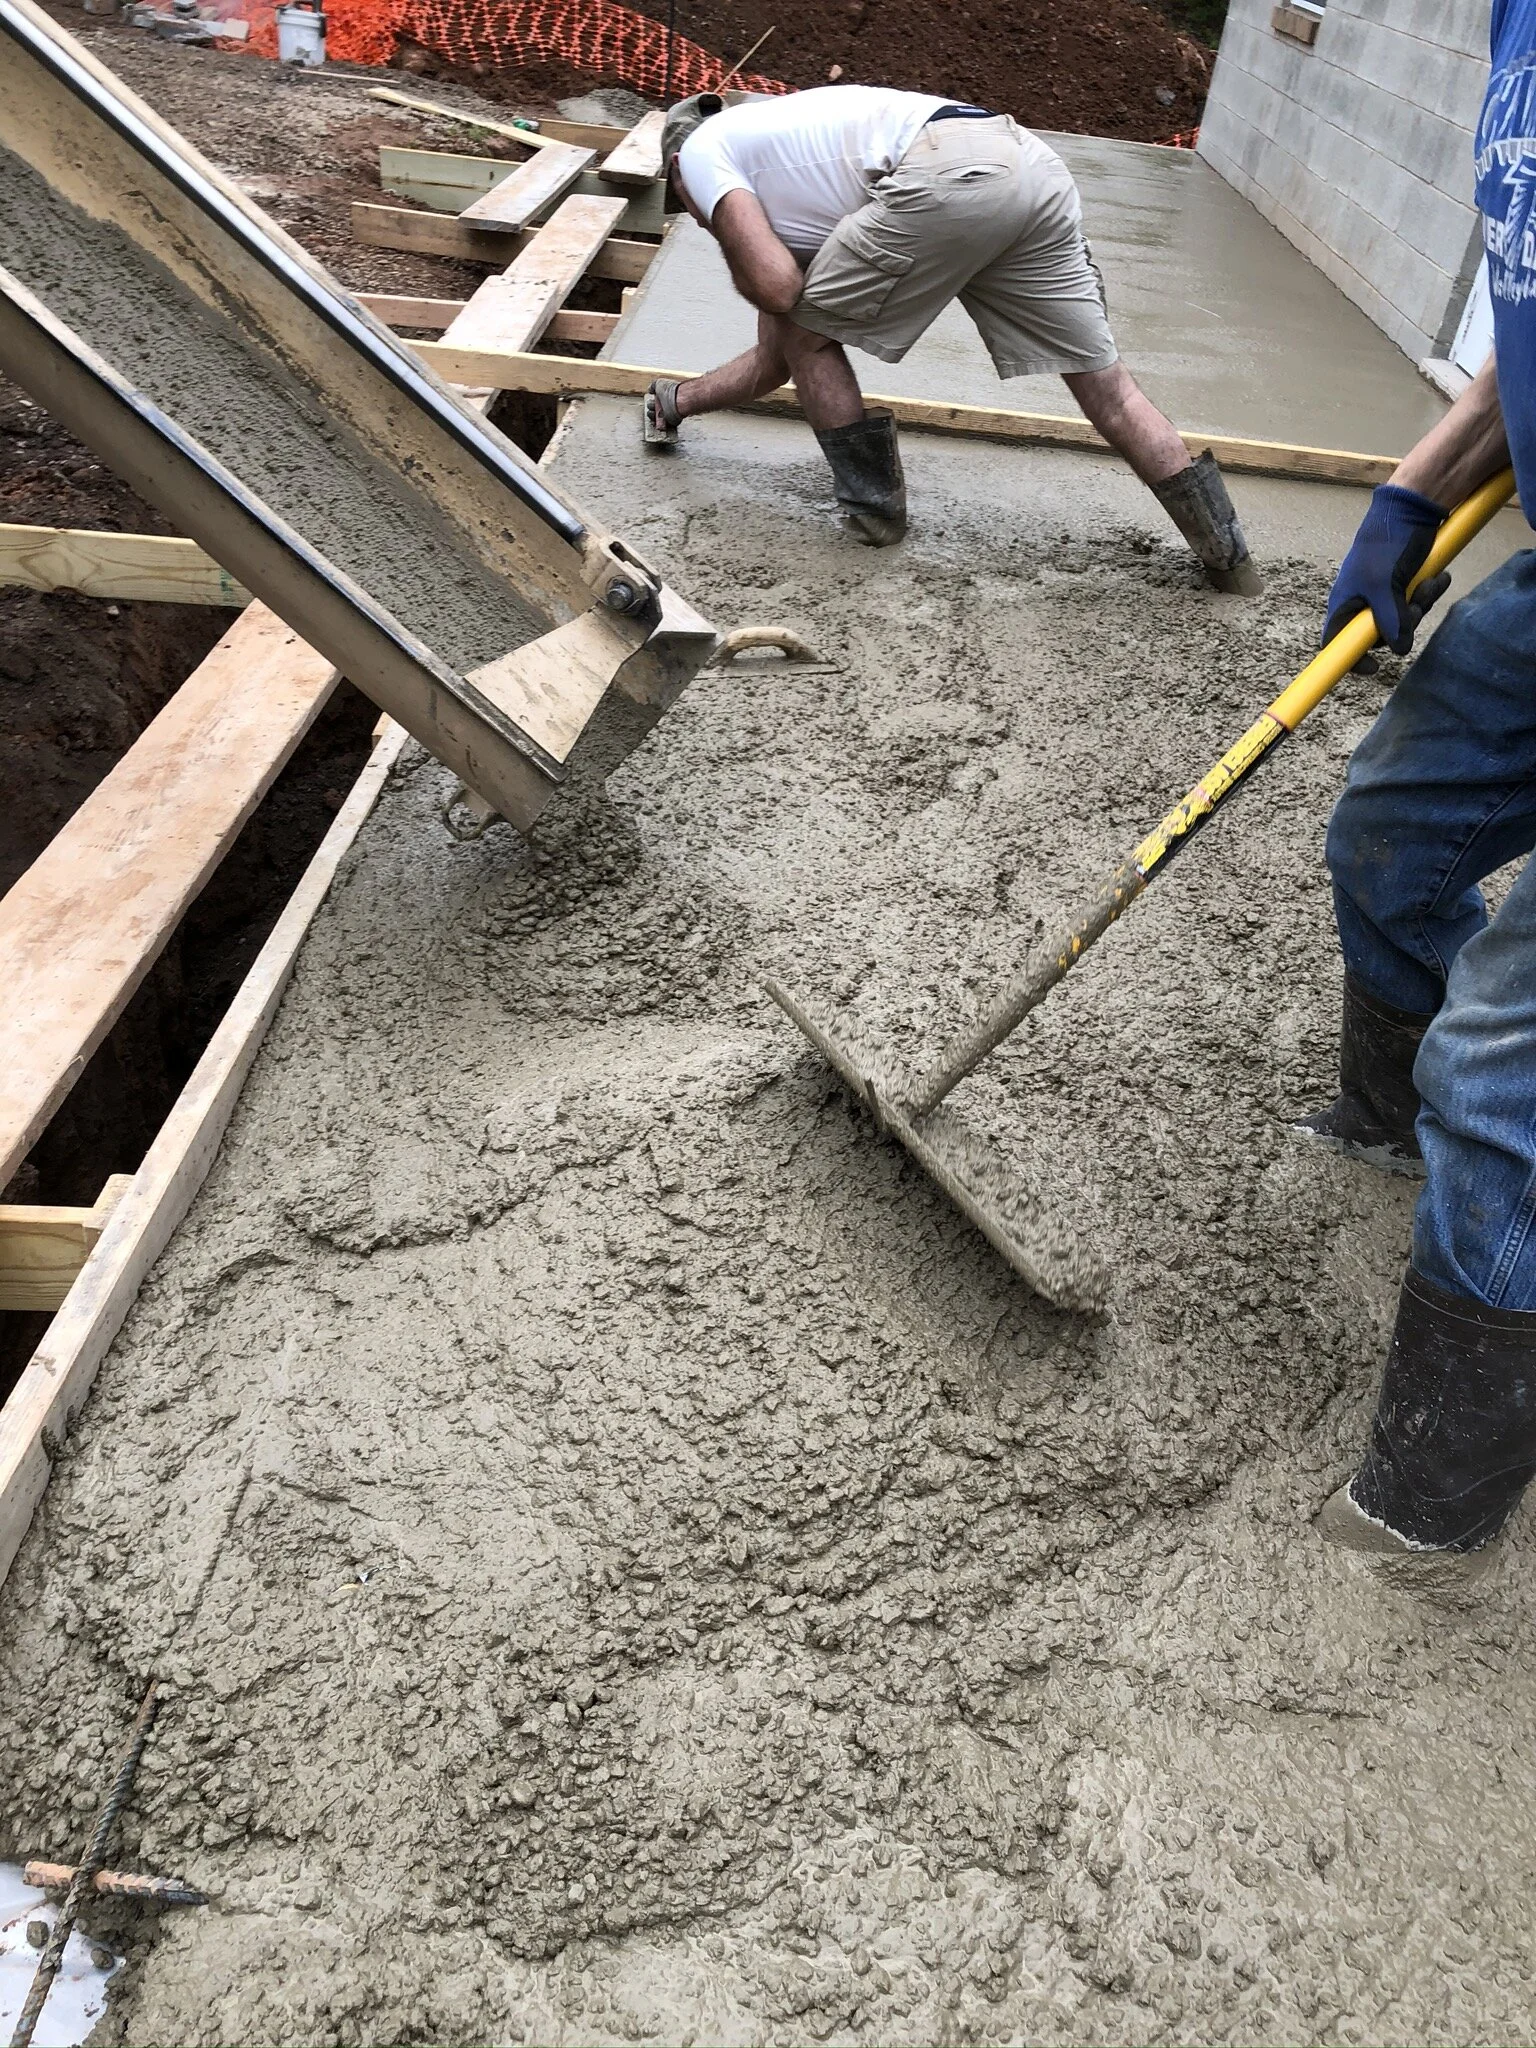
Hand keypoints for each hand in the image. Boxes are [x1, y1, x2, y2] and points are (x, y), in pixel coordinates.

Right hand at [1323, 484, 1450, 665]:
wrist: (1410, 508)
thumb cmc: (1385, 544)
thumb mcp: (1383, 585)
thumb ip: (1389, 620)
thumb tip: (1399, 649)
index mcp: (1345, 604)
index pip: (1335, 644)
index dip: (1351, 660)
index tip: (1374, 667)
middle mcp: (1362, 602)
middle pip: (1379, 635)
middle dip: (1402, 624)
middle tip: (1415, 607)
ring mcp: (1384, 593)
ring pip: (1402, 618)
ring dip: (1421, 605)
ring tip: (1431, 583)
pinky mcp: (1403, 583)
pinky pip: (1416, 601)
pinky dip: (1430, 593)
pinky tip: (1440, 578)